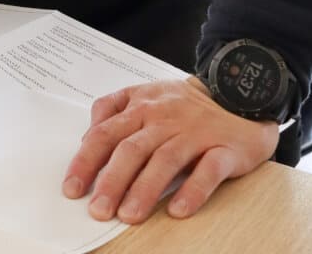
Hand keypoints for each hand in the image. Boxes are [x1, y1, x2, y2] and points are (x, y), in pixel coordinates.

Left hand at [62, 76, 277, 223]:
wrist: (239, 96)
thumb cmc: (184, 104)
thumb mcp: (144, 96)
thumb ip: (113, 111)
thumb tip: (87, 138)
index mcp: (140, 105)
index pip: (105, 133)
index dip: (86, 160)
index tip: (72, 187)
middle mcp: (164, 118)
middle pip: (131, 149)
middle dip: (111, 181)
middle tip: (97, 209)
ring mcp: (194, 133)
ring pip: (165, 161)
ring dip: (144, 190)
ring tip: (129, 215)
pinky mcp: (225, 149)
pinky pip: (208, 171)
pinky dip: (192, 191)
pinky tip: (177, 210)